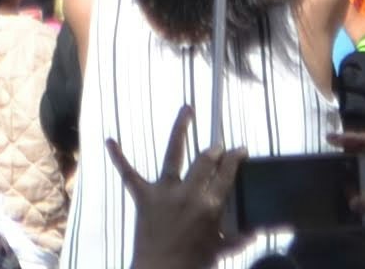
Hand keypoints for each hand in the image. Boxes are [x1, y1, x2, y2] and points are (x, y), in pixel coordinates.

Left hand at [104, 108, 237, 268]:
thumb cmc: (193, 266)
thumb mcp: (219, 252)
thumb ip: (237, 239)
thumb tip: (255, 233)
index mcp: (211, 205)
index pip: (227, 174)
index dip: (235, 158)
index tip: (240, 149)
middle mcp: (189, 192)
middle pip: (205, 161)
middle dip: (214, 150)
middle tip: (218, 146)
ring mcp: (165, 192)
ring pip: (174, 154)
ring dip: (180, 129)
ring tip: (187, 110)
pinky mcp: (144, 197)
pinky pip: (129, 174)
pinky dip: (119, 157)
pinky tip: (109, 140)